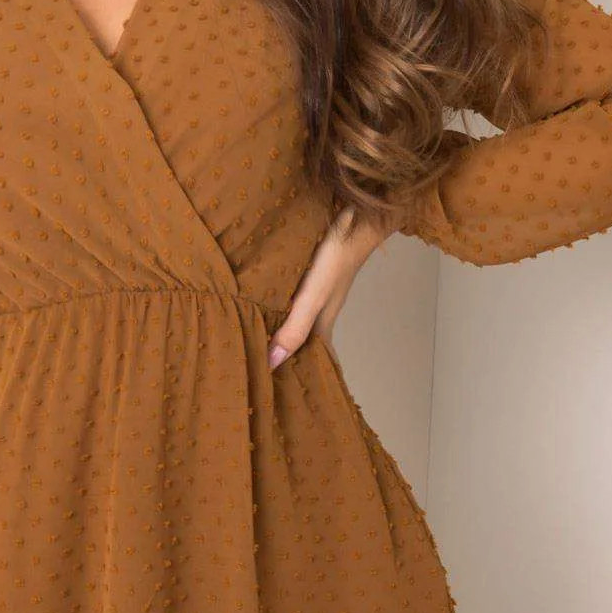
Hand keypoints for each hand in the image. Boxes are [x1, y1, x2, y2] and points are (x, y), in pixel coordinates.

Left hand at [266, 203, 399, 370]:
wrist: (358, 215)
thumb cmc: (338, 256)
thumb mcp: (313, 295)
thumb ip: (294, 327)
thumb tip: (272, 363)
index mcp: (322, 323)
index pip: (314, 359)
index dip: (302, 377)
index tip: (283, 397)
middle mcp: (319, 311)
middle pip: (303, 342)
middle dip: (287, 359)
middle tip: (259, 377)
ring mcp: (316, 293)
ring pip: (297, 321)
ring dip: (281, 334)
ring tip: (254, 346)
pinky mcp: (310, 276)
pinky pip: (293, 301)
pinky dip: (280, 311)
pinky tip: (264, 307)